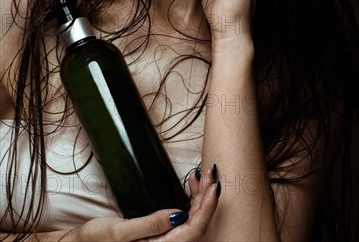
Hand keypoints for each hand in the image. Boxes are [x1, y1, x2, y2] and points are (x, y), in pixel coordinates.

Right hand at [60, 168, 218, 241]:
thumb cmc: (96, 241)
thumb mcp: (120, 232)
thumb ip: (151, 225)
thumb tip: (178, 214)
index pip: (194, 231)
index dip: (207, 208)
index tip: (214, 186)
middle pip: (197, 225)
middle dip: (206, 197)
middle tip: (210, 172)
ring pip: (192, 221)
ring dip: (199, 197)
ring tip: (201, 175)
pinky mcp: (160, 236)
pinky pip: (183, 220)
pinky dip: (190, 201)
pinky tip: (189, 187)